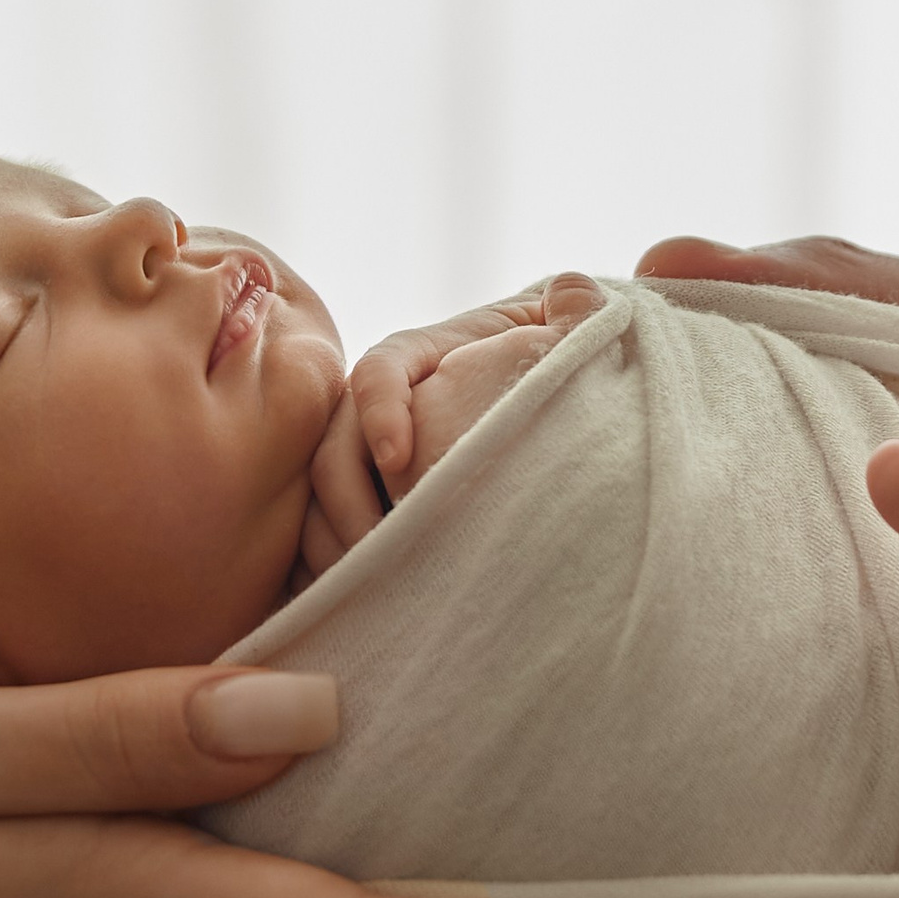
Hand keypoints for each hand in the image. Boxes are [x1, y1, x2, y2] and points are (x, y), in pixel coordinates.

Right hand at [305, 273, 606, 572]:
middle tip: (380, 553)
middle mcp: (386, 407)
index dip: (380, 408)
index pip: (381, 369)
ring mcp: (369, 459)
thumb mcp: (569, 338)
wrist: (552, 415)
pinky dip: (330, 571)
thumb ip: (577, 315)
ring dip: (332, 545)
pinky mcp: (369, 507)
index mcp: (426, 356)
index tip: (398, 458)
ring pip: (320, 499)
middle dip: (347, 501)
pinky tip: (354, 605)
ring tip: (367, 588)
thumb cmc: (559, 369)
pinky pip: (327, 538)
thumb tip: (576, 292)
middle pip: (334, 446)